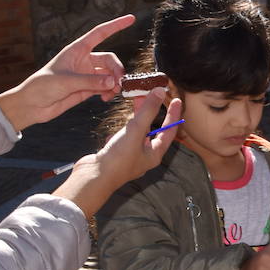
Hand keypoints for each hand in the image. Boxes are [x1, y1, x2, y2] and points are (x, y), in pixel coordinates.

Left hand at [0, 14, 130, 130]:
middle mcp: (83, 61)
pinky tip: (106, 99)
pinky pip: (105, 87)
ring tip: (113, 93)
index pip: (100, 33)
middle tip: (119, 83)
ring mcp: (86, 75)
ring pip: (109, 75)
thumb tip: (114, 82)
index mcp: (76, 50)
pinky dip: (109, 92)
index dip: (116, 25)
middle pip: (109, 60)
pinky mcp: (87, 89)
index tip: (131, 19)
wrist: (32, 105)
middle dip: (117, 70)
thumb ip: (91, 82)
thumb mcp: (67, 81)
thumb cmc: (43, 86)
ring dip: (114, 83)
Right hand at [54, 90, 179, 217]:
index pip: (169, 131)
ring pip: (136, 135)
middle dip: (150, 113)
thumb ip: (148, 111)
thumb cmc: (118, 159)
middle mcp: (144, 157)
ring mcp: (129, 158)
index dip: (173, 115)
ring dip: (134, 121)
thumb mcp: (135, 131)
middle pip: (152, 131)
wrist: (93, 178)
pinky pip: (121, 142)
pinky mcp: (116, 158)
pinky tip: (111, 133)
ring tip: (132, 106)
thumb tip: (159, 91)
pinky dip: (119, 134)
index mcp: (154, 154)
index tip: (175, 100)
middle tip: (149, 96)